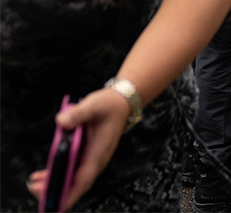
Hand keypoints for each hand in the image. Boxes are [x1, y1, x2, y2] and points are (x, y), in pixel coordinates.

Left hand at [28, 88, 132, 209]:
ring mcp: (90, 159)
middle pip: (76, 183)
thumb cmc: (108, 106)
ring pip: (72, 179)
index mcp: (99, 151)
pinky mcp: (84, 156)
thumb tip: (61, 122)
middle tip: (36, 189)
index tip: (58, 204)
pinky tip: (41, 176)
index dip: (72, 192)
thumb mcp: (94, 105)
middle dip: (57, 190)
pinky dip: (56, 175)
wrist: (119, 105)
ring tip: (34, 184)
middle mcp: (95, 160)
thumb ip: (78, 113)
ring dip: (54, 184)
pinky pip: (70, 171)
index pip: (85, 177)